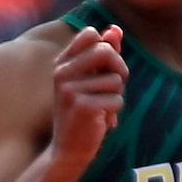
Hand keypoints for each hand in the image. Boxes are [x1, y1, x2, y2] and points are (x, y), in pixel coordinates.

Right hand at [51, 23, 126, 168]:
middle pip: (106, 51)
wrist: (67, 151)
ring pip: (116, 79)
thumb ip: (103, 55)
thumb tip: (116, 30)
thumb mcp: (91, 81)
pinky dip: (115, 111)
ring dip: (116, 95)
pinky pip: (117, 99)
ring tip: (102, 108)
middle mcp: (63, 73)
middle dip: (119, 68)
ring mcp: (71, 90)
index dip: (107, 48)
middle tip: (113, 86)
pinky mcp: (84, 107)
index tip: (104, 67)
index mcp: (62, 63)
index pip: (91, 34)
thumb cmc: (82, 113)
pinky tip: (100, 120)